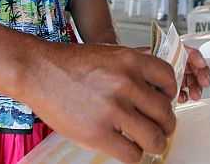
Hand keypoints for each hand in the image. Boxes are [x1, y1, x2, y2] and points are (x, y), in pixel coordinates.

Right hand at [25, 43, 177, 162]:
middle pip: (165, 112)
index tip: (166, 102)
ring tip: (150, 143)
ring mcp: (112, 109)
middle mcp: (126, 83)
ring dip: (156, 143)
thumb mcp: (109, 55)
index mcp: (131, 60)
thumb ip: (133, 70)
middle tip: (161, 128)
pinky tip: (127, 148)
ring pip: (154, 136)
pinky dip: (134, 155)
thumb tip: (157, 92)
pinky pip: (131, 153)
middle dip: (166, 124)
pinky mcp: (98, 133)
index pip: (169, 79)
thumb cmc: (70, 64)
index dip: (171, 94)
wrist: (38, 71)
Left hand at [135, 46, 209, 102]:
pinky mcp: (171, 86)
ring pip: (191, 78)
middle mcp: (172, 62)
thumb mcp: (140, 59)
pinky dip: (187, 94)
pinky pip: (184, 89)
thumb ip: (153, 62)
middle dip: (201, 74)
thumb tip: (168, 67)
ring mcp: (172, 74)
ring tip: (194, 94)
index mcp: (167, 52)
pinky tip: (184, 98)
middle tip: (203, 83)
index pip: (186, 50)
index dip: (195, 56)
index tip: (201, 64)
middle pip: (193, 65)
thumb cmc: (128, 64)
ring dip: (196, 86)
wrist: (121, 74)